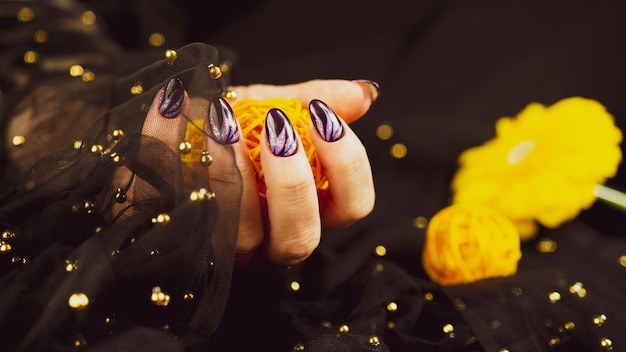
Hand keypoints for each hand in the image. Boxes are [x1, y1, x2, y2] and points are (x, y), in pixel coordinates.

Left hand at [117, 78, 376, 266]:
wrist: (174, 134)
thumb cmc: (235, 127)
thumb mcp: (276, 107)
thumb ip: (316, 100)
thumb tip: (365, 93)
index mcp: (308, 208)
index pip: (352, 206)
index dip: (347, 165)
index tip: (322, 116)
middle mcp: (273, 239)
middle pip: (301, 239)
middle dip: (292, 183)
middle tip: (275, 129)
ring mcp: (227, 248)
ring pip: (241, 234)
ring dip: (232, 169)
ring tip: (220, 116)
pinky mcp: (179, 236)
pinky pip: (180, 206)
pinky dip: (172, 148)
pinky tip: (173, 106)